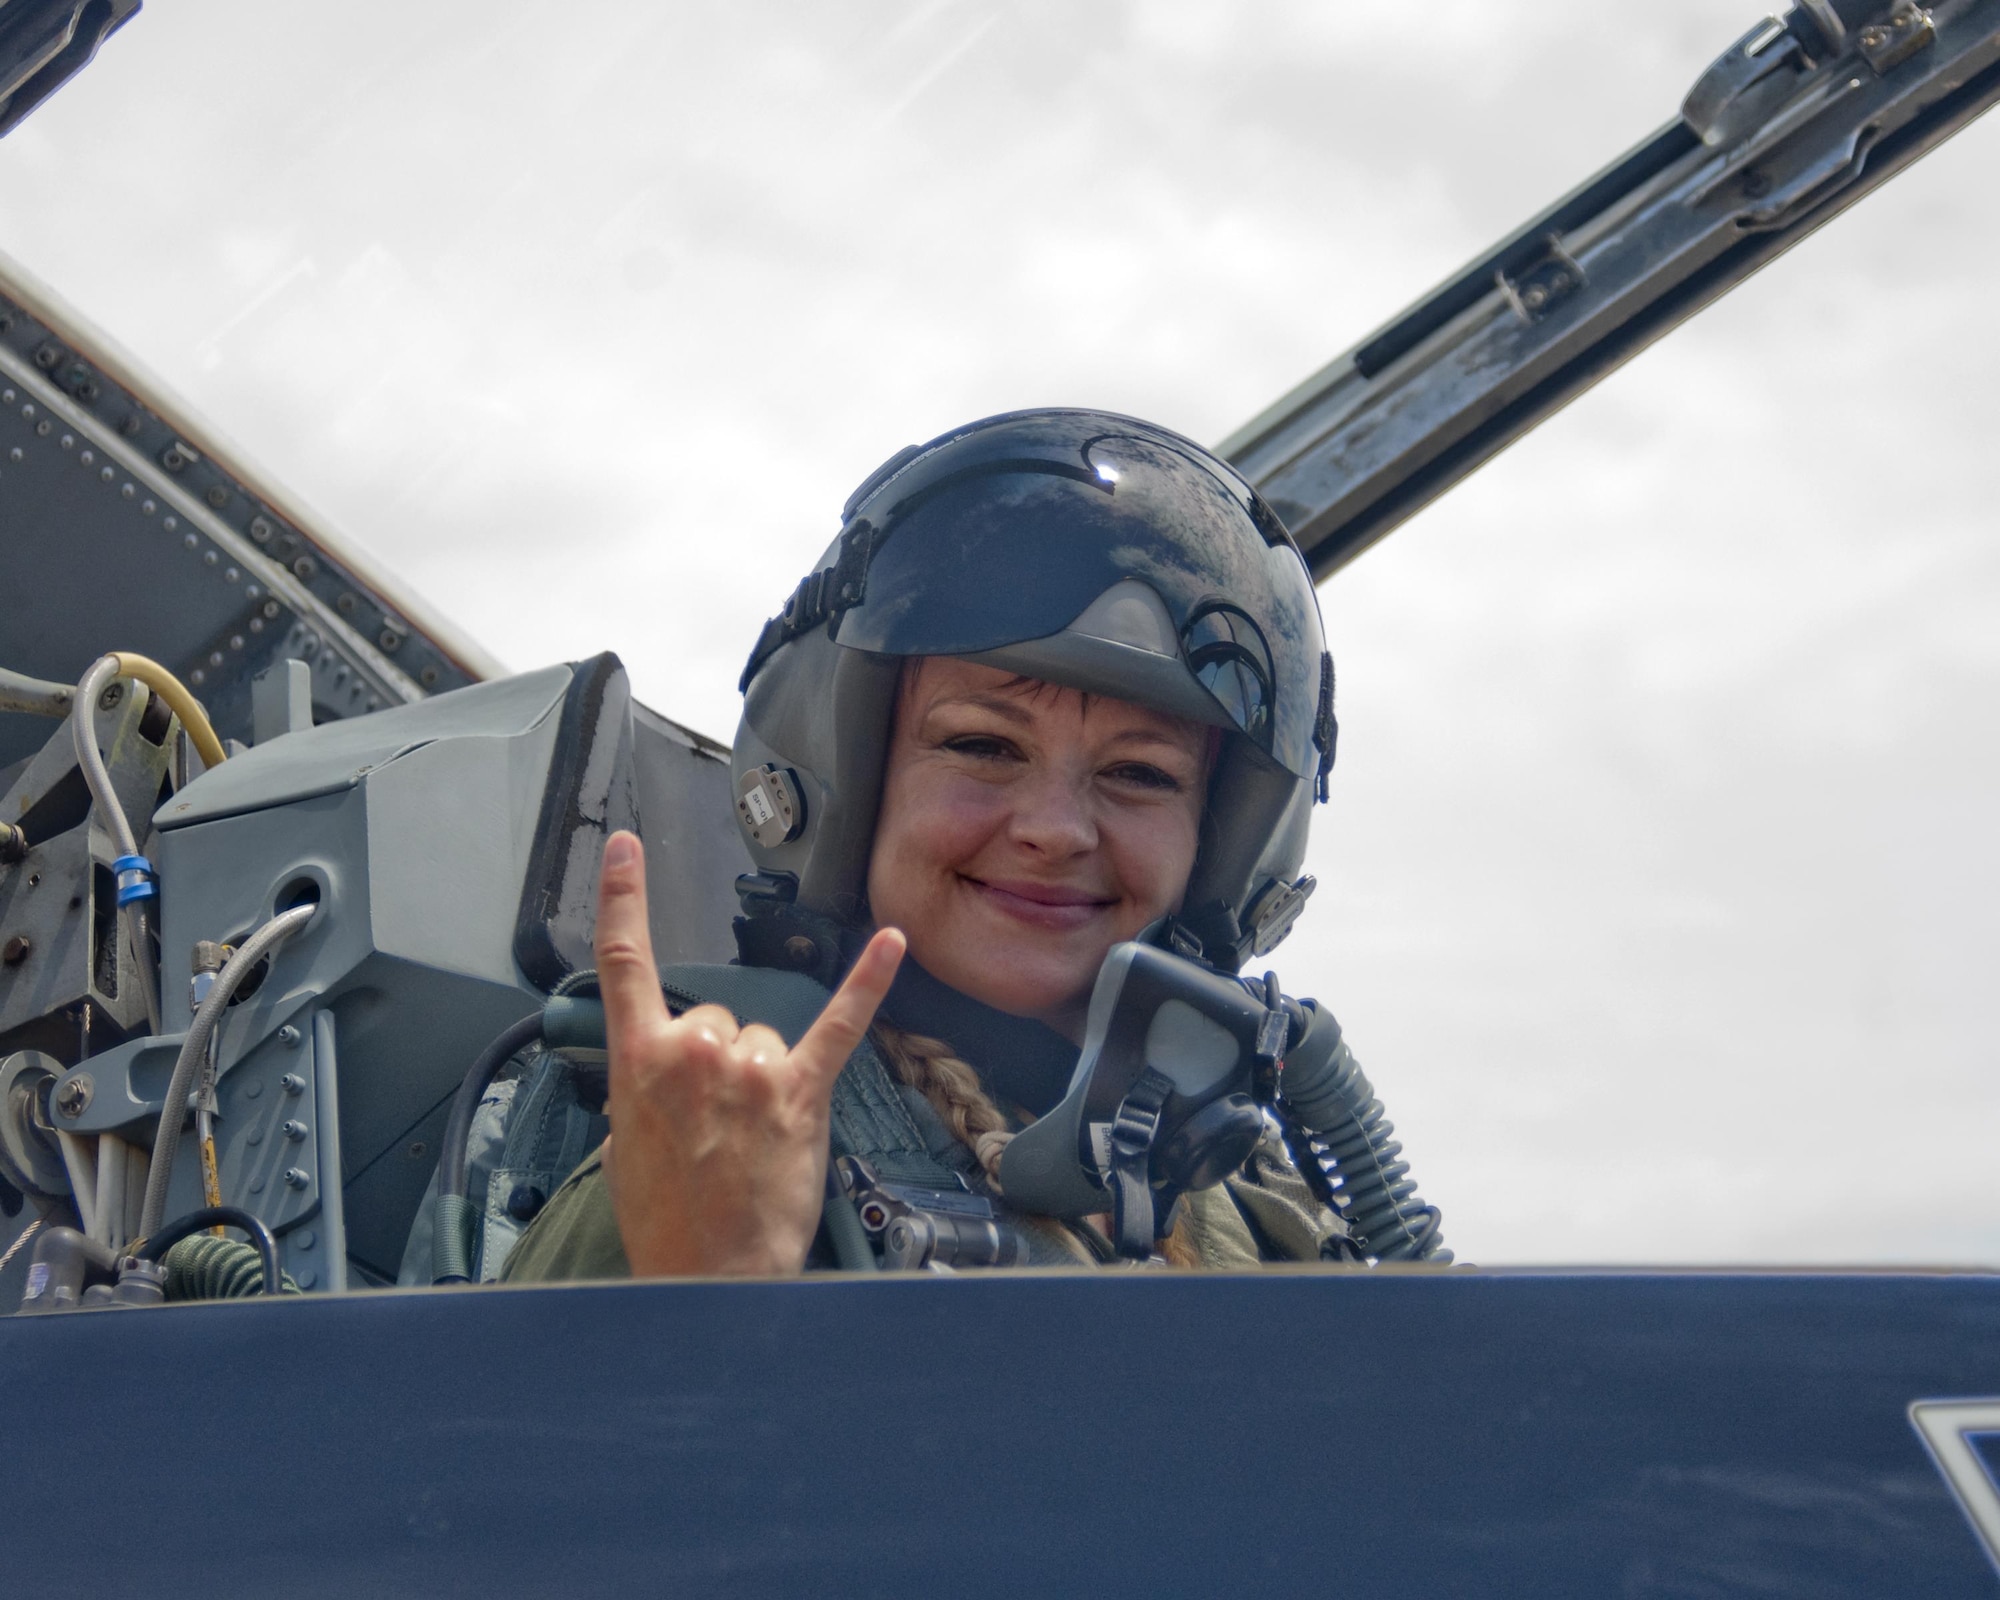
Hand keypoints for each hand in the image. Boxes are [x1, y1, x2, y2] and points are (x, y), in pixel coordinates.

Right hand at [592, 829, 904, 1276]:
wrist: (708, 1276)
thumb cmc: (666, 1219)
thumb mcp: (625, 1141)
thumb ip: (648, 1082)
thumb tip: (671, 1066)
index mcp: (639, 1060)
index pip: (624, 962)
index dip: (622, 898)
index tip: (626, 848)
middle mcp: (695, 1051)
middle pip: (716, 1015)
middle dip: (717, 1062)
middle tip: (712, 1127)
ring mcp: (752, 1069)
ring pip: (764, 1036)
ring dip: (762, 1077)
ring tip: (749, 1138)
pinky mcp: (803, 1092)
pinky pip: (840, 1024)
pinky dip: (869, 982)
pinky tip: (891, 944)